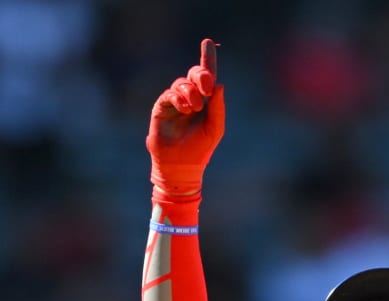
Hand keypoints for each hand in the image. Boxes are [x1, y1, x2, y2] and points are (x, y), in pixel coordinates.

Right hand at [147, 38, 224, 199]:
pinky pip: (170, 94)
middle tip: (208, 86)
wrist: (182, 165)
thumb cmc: (201, 149)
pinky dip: (180, 98)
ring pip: (182, 83)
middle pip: (194, 74)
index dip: (208, 58)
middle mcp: (190, 98)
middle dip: (202, 75)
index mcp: (206, 101)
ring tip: (195, 108)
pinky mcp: (162, 107)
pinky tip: (186, 108)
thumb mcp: (216, 128)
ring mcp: (175, 101)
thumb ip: (219, 108)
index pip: (207, 76)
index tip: (208, 42)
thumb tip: (220, 85)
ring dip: (191, 93)